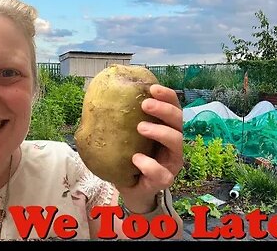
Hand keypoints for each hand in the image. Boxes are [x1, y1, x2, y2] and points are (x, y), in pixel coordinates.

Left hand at [117, 84, 182, 212]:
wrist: (130, 189)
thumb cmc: (128, 159)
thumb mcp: (124, 137)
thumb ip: (119, 121)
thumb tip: (97, 100)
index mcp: (166, 128)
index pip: (174, 107)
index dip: (167, 96)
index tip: (152, 88)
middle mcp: (173, 143)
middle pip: (179, 121)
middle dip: (164, 109)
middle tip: (145, 104)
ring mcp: (171, 162)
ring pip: (177, 143)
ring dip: (160, 132)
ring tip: (140, 127)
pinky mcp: (164, 180)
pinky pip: (162, 173)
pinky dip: (150, 165)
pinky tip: (136, 159)